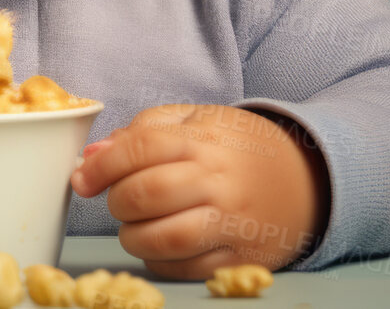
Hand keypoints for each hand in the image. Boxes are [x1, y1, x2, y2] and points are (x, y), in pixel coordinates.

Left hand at [69, 104, 328, 277]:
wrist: (307, 177)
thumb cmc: (238, 146)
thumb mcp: (195, 120)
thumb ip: (142, 131)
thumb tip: (91, 156)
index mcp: (204, 140)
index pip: (140, 149)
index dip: (101, 166)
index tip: (83, 179)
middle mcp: (219, 182)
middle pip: (146, 195)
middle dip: (116, 201)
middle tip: (117, 200)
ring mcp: (232, 223)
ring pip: (162, 239)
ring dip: (133, 236)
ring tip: (136, 225)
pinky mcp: (241, 258)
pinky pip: (183, 268)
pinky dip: (158, 260)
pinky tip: (160, 243)